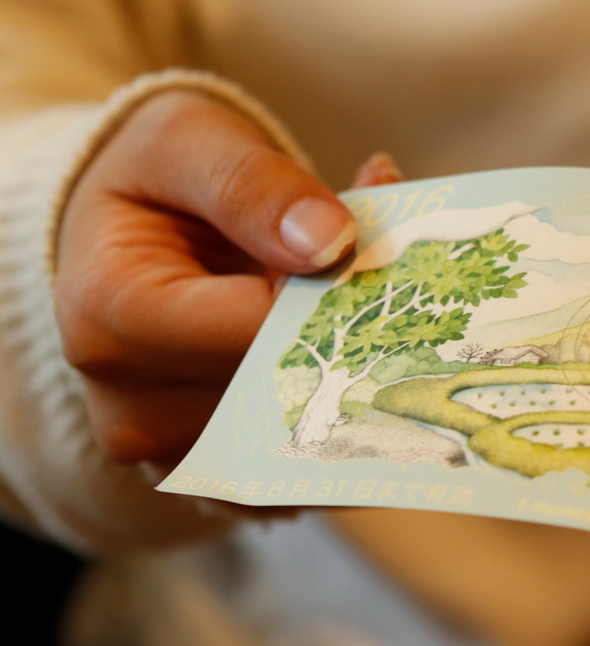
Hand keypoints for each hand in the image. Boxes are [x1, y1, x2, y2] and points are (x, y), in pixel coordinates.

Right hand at [53, 90, 360, 465]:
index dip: (327, 299)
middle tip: (397, 290)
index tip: (373, 260)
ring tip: (361, 311)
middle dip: (351, 342)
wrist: (127, 238)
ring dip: (354, 377)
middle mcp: (129, 404)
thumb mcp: (189, 140)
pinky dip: (343, 410)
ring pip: (303, 433)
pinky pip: (304, 464)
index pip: (251, 334)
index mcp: (108, 315)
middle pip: (280, 393)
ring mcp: (172, 454)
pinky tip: (350, 356)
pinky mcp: (218, 477)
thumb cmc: (155, 183)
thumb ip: (254, 184)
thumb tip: (330, 239)